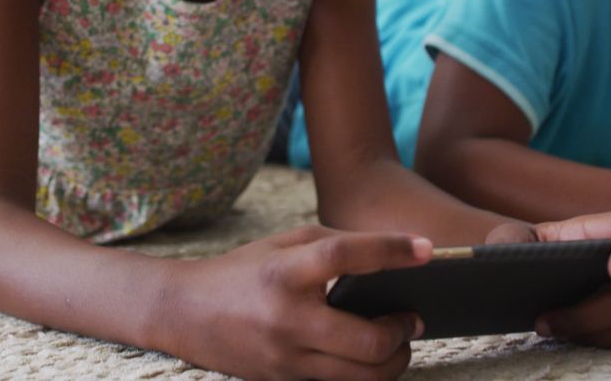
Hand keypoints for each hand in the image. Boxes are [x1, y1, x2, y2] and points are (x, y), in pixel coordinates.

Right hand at [160, 226, 431, 380]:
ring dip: (393, 361)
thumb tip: (391, 256)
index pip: (345, 257)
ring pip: (361, 376)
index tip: (427, 250)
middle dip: (402, 332)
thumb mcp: (282, 244)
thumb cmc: (241, 271)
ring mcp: (285, 358)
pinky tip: (369, 356)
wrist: (183, 313)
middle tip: (413, 318)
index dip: (391, 250)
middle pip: (367, 341)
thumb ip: (333, 245)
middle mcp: (286, 320)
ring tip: (398, 342)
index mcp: (284, 273)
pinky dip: (364, 372)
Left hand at [485, 209, 610, 348]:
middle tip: (543, 321)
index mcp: (600, 233)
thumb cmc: (526, 253)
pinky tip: (570, 336)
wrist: (529, 280)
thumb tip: (505, 259)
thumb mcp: (509, 240)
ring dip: (588, 332)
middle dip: (584, 315)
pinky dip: (600, 342)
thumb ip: (507, 241)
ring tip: (550, 327)